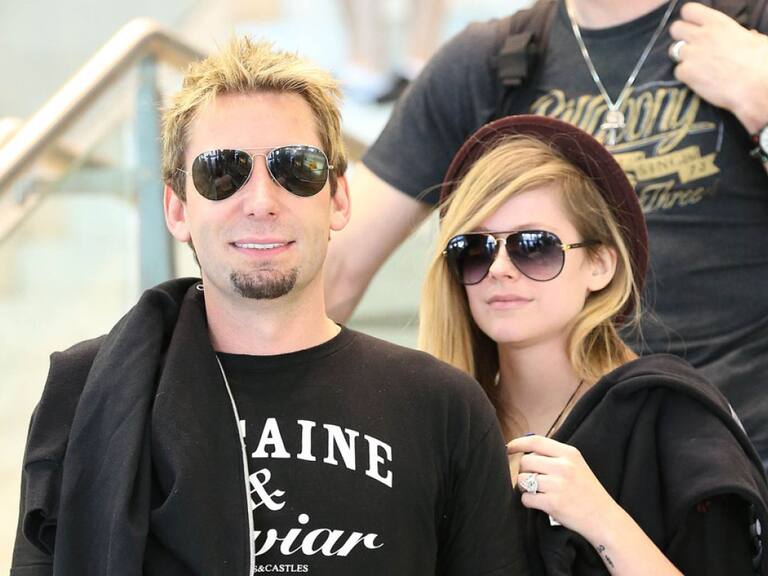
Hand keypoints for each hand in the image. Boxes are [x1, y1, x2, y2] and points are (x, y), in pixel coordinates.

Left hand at [507, 435, 619, 542]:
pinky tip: (540, 503)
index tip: (508, 448)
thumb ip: (554, 456)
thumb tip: (525, 450)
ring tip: (537, 492)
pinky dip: (529, 502)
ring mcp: (558, 485)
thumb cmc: (587, 491)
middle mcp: (563, 466)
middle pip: (525, 462)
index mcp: (569, 453)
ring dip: (525, 487)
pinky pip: (526, 498)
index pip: (535, 442)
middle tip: (533, 480)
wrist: (604, 518)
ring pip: (523, 480)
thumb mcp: (577, 465)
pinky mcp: (553, 503)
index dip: (518, 443)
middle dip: (524, 471)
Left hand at [668, 2, 767, 132]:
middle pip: (675, 28)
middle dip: (680, 36)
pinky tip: (697, 79)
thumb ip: (742, 36)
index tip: (694, 26)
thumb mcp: (755, 40)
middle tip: (690, 46)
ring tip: (696, 65)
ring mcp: (691, 54)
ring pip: (673, 51)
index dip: (689, 19)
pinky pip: (677, 71)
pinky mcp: (686, 73)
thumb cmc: (760, 62)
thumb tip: (748, 36)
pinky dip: (685, 75)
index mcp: (718, 23)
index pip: (689, 10)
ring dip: (683, 57)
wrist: (755, 85)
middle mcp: (702, 36)